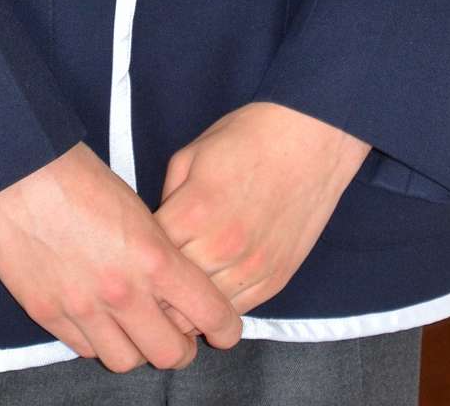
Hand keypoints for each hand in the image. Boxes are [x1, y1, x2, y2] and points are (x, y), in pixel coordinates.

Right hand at [0, 140, 242, 372]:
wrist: (21, 169)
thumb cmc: (83, 177)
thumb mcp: (138, 210)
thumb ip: (158, 255)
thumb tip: (172, 289)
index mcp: (154, 259)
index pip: (209, 313)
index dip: (225, 328)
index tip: (225, 330)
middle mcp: (123, 292)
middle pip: (170, 353)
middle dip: (180, 348)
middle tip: (177, 335)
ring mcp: (83, 308)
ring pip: (126, 361)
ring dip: (136, 348)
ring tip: (134, 330)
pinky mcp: (48, 314)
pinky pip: (85, 348)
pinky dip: (97, 340)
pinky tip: (98, 319)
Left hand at [152, 103, 369, 319]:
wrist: (308, 138)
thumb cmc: (247, 138)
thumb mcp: (191, 154)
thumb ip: (168, 196)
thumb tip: (159, 230)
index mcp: (193, 212)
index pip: (149, 258)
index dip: (140, 257)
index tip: (140, 253)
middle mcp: (221, 247)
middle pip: (173, 293)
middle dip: (160, 286)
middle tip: (157, 276)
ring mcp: (251, 268)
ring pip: (204, 312)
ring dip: (190, 303)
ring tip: (185, 287)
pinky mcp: (275, 280)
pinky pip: (238, 312)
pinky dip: (221, 305)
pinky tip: (214, 288)